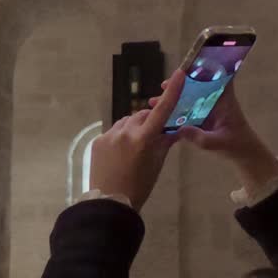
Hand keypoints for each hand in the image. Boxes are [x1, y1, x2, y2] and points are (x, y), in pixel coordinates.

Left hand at [89, 69, 184, 210]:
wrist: (109, 203)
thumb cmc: (139, 187)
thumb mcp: (156, 165)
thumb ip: (163, 143)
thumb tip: (171, 130)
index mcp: (143, 139)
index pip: (162, 111)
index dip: (172, 92)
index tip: (179, 75)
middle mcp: (125, 132)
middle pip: (143, 116)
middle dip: (150, 121)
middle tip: (153, 137)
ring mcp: (109, 135)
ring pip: (127, 122)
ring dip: (134, 128)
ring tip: (134, 148)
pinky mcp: (98, 140)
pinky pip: (114, 132)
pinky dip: (121, 137)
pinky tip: (121, 154)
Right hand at [149, 78, 277, 191]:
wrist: (244, 155)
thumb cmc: (237, 145)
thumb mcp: (218, 143)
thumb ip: (201, 138)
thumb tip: (179, 129)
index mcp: (224, 99)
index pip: (219, 75)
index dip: (206, 66)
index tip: (187, 67)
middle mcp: (215, 100)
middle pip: (197, 84)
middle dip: (179, 84)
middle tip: (163, 86)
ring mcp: (208, 109)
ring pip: (189, 97)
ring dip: (174, 98)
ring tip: (154, 101)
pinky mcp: (203, 118)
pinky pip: (188, 110)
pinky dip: (175, 111)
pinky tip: (160, 116)